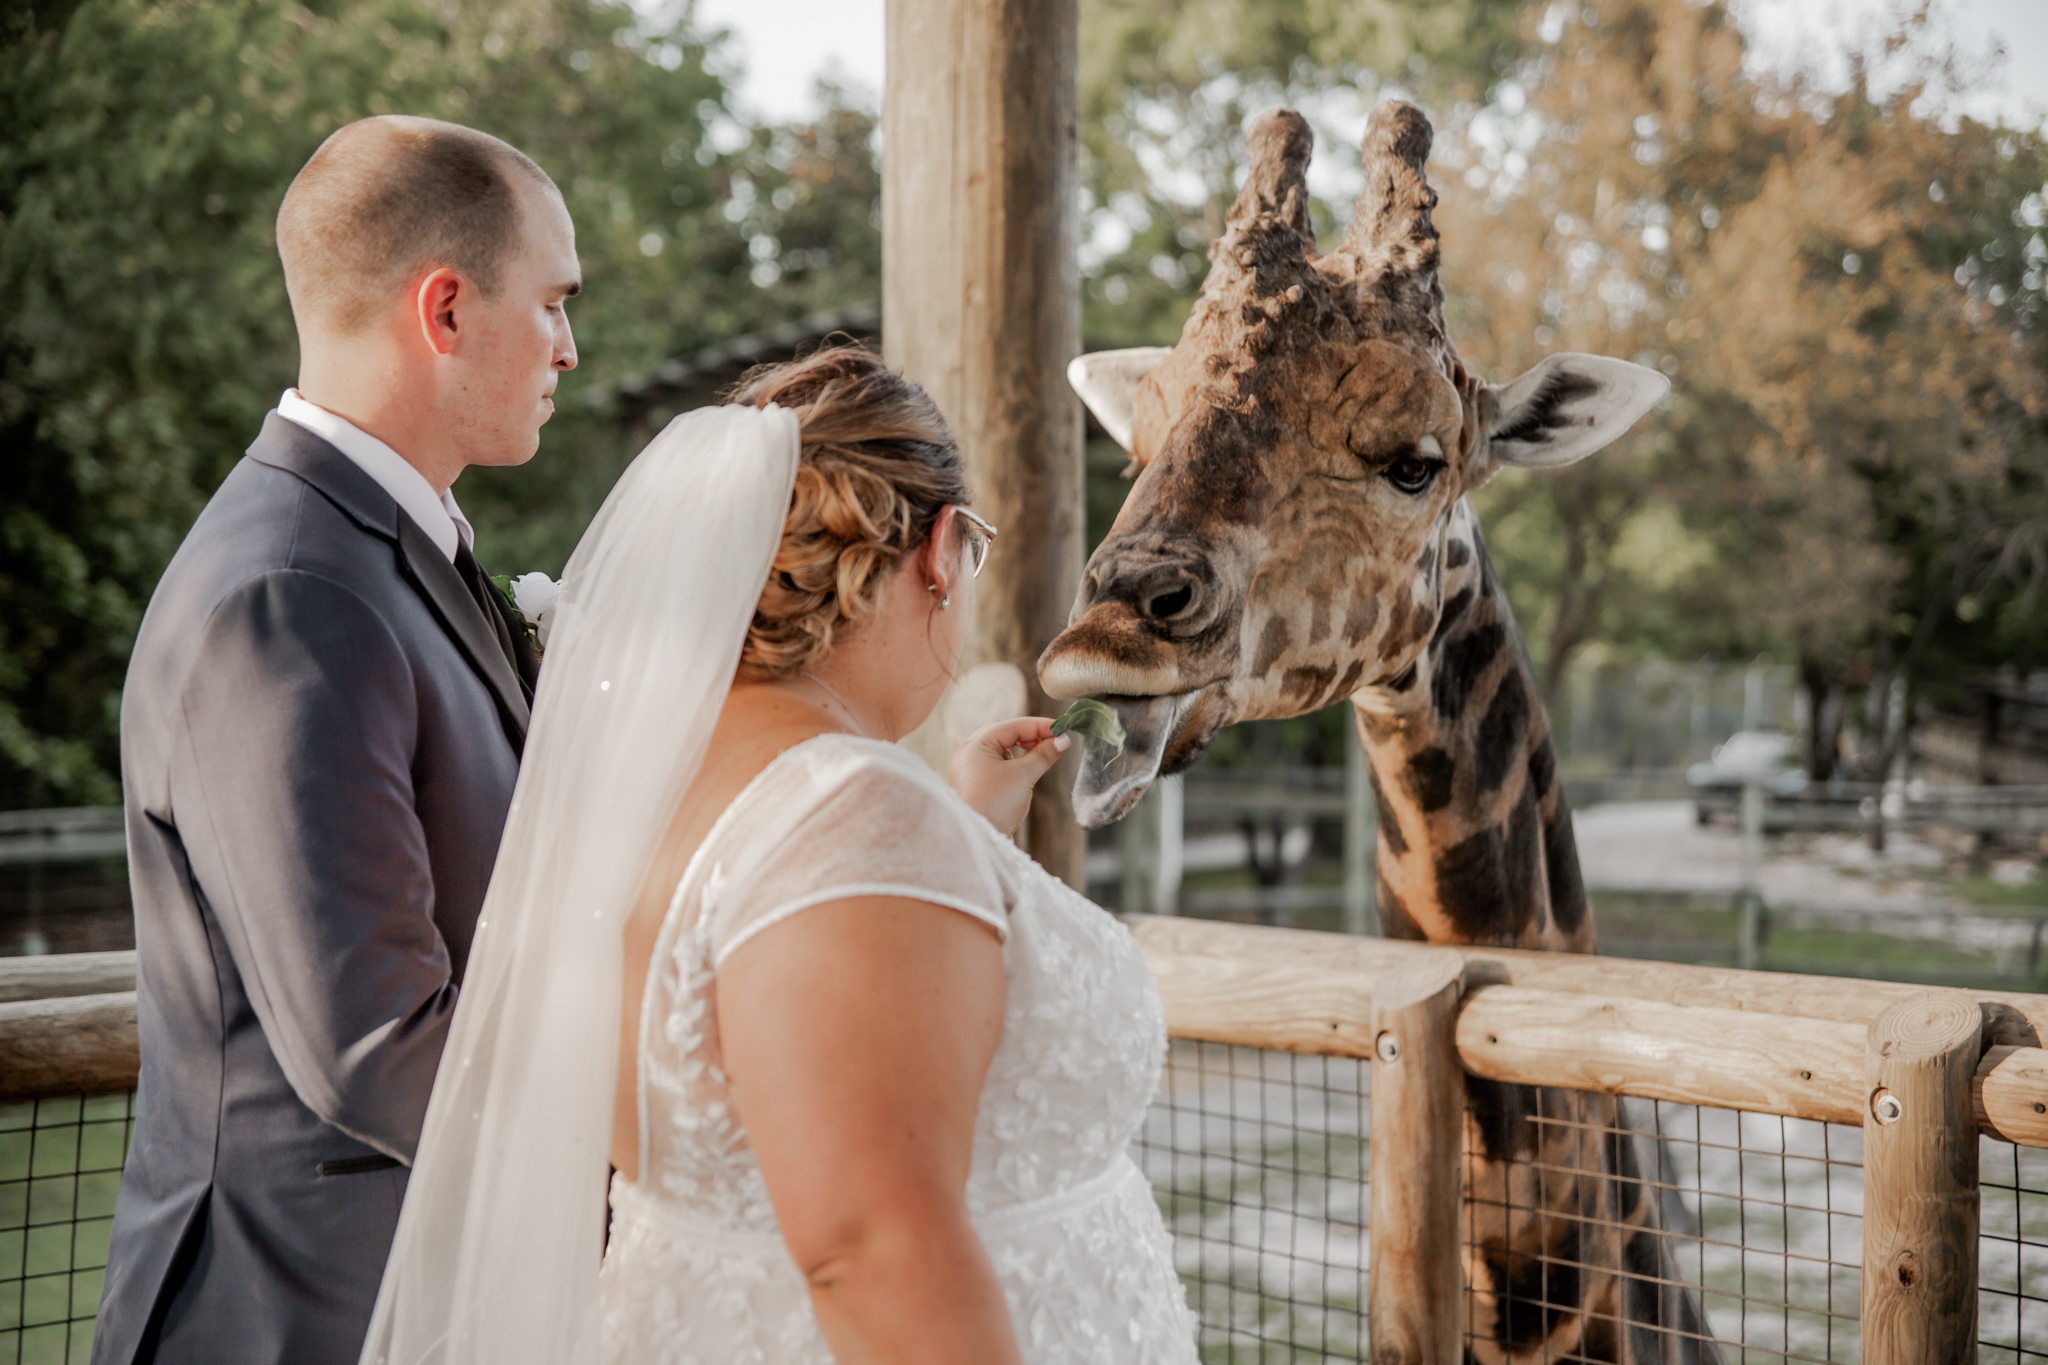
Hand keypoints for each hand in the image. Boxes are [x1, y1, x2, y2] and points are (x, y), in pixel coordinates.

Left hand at [948, 718, 1070, 834]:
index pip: (1013, 726)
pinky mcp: (975, 785)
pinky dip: (1014, 766)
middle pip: (1005, 735)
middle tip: (1054, 743)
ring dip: (1023, 752)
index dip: (1040, 726)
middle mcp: (969, 754)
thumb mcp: (1024, 775)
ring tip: (1041, 758)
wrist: (977, 840)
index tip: (1063, 731)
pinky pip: (997, 767)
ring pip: (1002, 751)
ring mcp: (970, 770)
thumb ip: (1044, 754)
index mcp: (976, 745)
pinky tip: (1025, 774)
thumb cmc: (996, 804)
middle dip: (1031, 737)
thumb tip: (1063, 740)